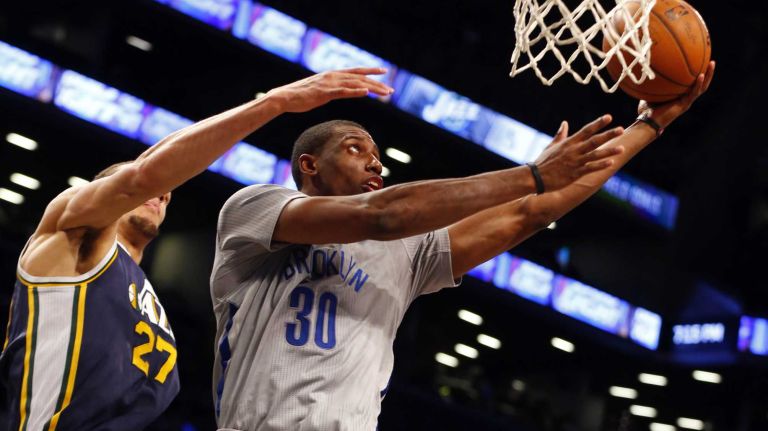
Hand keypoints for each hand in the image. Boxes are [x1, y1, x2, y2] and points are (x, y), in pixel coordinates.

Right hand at [266, 67, 393, 112]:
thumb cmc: (300, 96)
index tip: (383, 72)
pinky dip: (356, 91)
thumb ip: (330, 89)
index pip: (355, 71)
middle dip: (377, 83)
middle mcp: (333, 76)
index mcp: (332, 75)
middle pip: (359, 78)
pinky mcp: (325, 92)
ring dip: (372, 88)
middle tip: (391, 90)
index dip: (370, 71)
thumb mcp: (319, 90)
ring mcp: (329, 84)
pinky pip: (343, 91)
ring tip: (385, 93)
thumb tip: (337, 92)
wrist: (284, 97)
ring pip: (355, 84)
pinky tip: (366, 93)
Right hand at [533, 115, 624, 191]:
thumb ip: (560, 134)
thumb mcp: (551, 146)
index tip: (609, 117)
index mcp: (569, 143)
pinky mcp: (574, 174)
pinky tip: (611, 163)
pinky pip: (590, 168)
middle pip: (594, 140)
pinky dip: (600, 165)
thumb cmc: (543, 161)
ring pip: (595, 155)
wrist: (535, 177)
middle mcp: (573, 151)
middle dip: (608, 134)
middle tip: (621, 129)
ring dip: (609, 151)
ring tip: (622, 148)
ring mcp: (575, 162)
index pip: (586, 130)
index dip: (598, 123)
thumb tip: (564, 123)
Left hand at [639, 61, 715, 127]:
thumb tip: (647, 69)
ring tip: (712, 64)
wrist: (647, 123)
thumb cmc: (646, 110)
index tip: (700, 61)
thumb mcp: (650, 92)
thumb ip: (652, 83)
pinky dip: (698, 84)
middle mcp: (685, 99)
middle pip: (701, 84)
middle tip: (712, 60)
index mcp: (680, 96)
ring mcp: (686, 102)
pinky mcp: (684, 106)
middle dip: (708, 72)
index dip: (697, 74)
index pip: (692, 83)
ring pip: (702, 88)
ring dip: (708, 76)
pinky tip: (701, 75)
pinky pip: (694, 93)